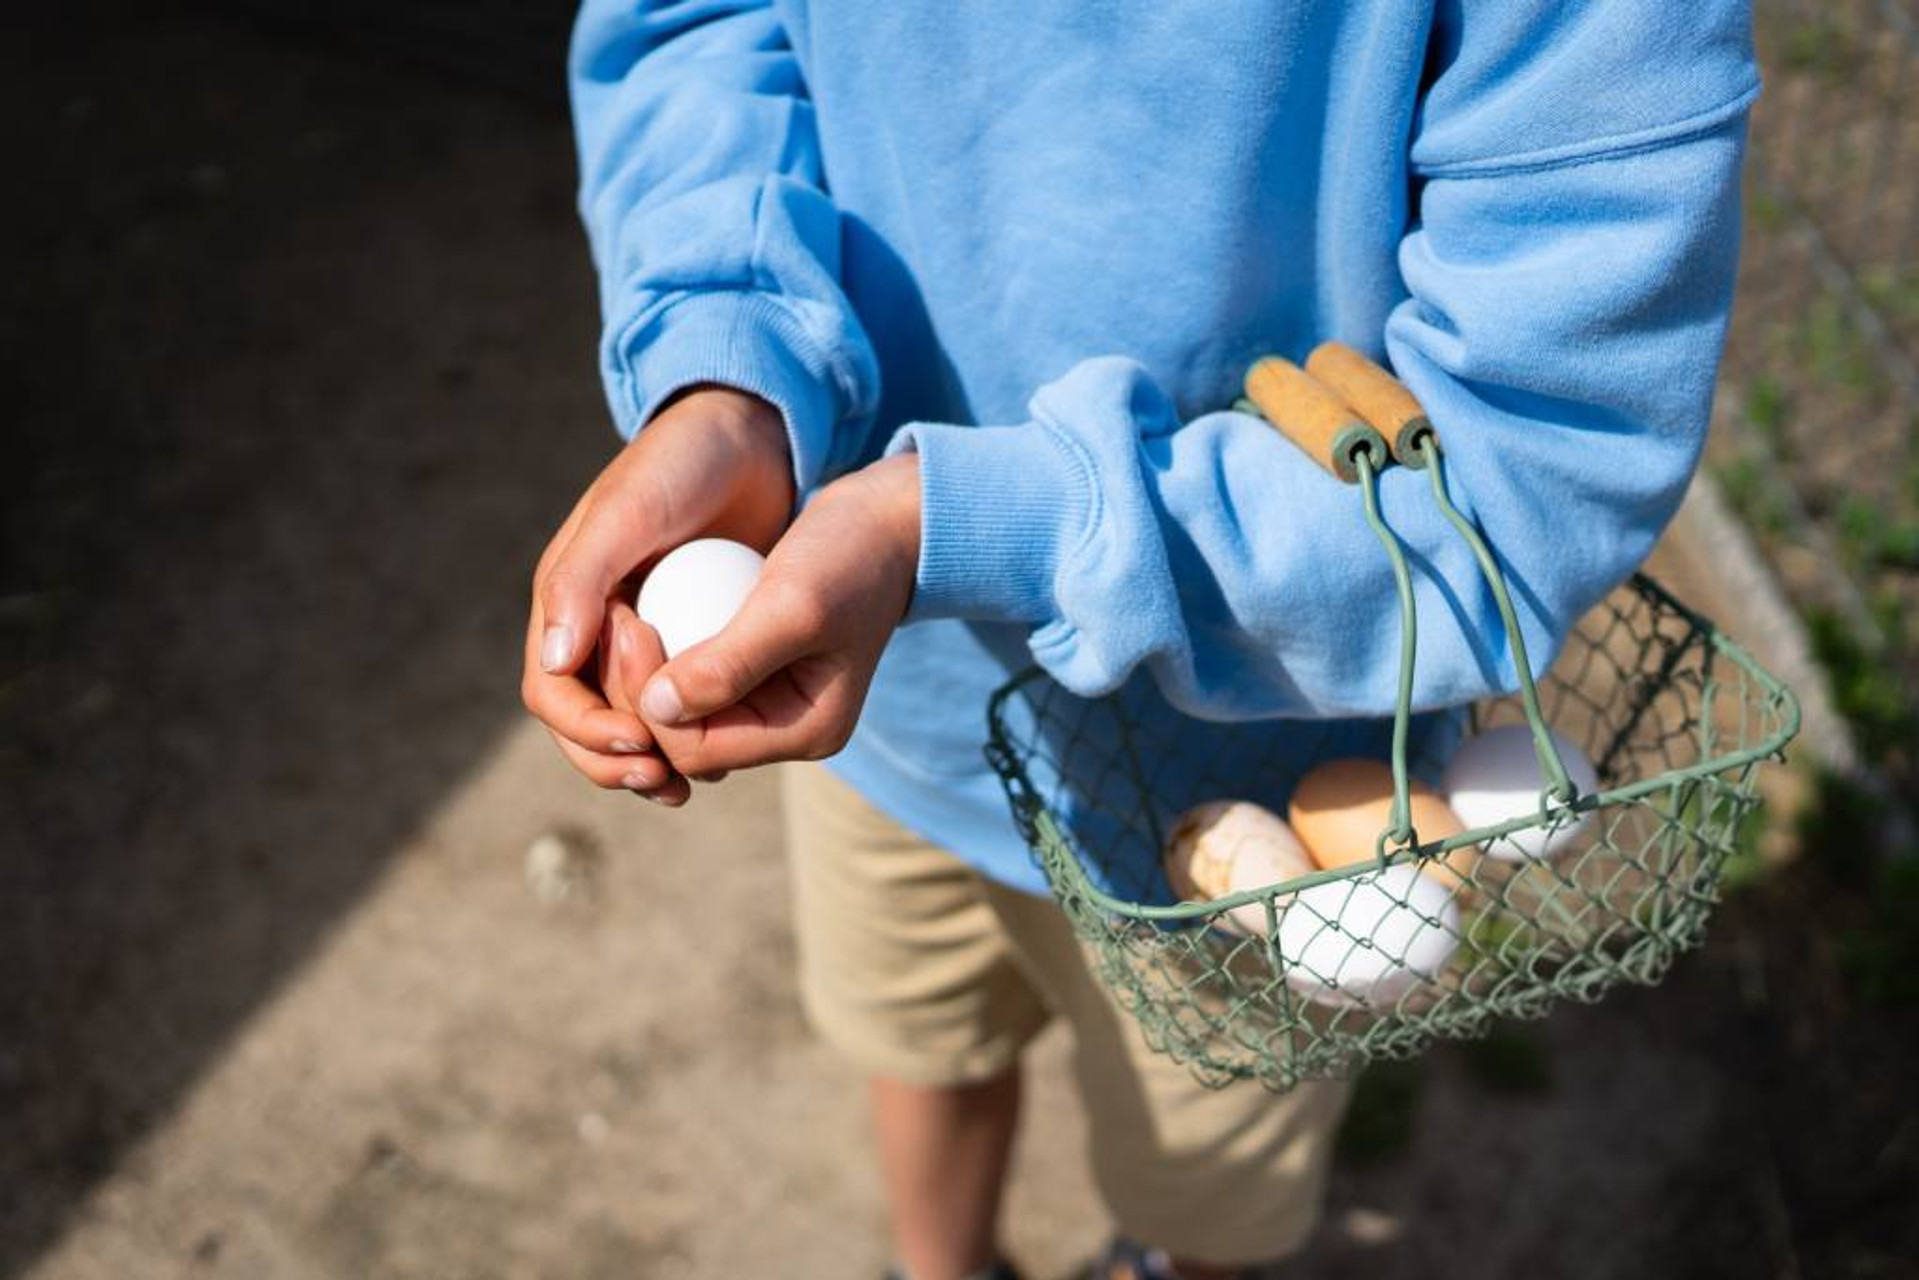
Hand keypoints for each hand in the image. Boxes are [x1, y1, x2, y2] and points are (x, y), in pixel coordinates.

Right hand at [522, 386, 793, 802]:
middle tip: (666, 783)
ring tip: (689, 786)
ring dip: (651, 763)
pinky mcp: (693, 639)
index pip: (553, 692)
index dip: (586, 730)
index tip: (640, 746)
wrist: (750, 436)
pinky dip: (691, 735)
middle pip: (585, 723)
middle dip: (616, 762)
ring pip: (632, 722)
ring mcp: (646, 636)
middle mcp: (597, 625)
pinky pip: (681, 704)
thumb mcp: (629, 513)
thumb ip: (583, 579)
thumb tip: (553, 664)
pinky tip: (725, 756)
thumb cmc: (680, 463)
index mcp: (567, 599)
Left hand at [636, 453, 920, 779]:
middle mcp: (785, 730)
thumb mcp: (793, 604)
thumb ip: (728, 665)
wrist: (885, 519)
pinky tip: (641, 606)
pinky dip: (663, 648)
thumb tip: (655, 711)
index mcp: (806, 731)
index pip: (697, 748)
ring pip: (678, 712)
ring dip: (643, 671)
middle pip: (682, 738)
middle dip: (638, 689)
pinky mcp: (752, 669)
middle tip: (618, 615)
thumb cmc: (850, 555)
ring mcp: (768, 701)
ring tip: (624, 612)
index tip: (630, 624)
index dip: (648, 699)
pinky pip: (689, 676)